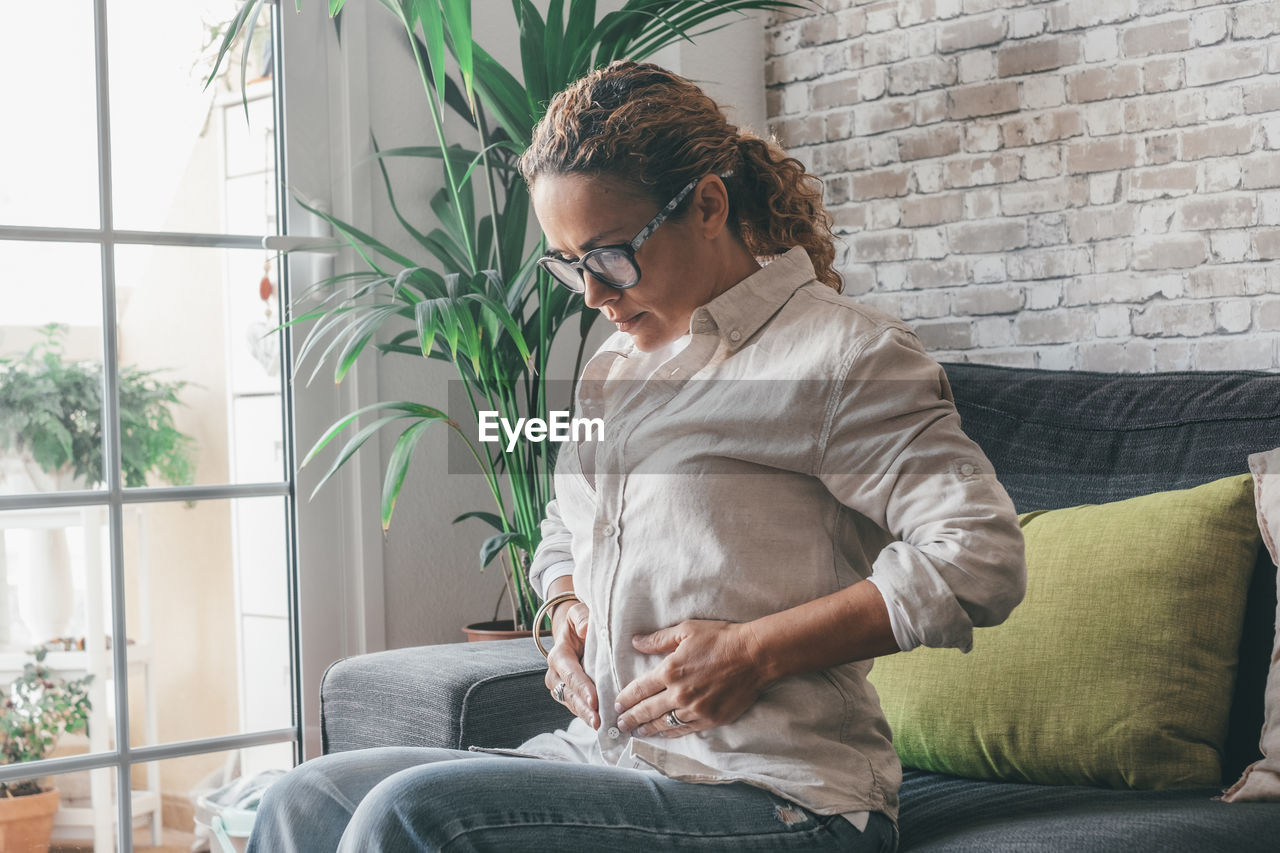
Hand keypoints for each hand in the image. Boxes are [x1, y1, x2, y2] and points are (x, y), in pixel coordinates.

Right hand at [544, 598, 599, 728]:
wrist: (573, 634)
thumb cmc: (578, 623)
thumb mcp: (578, 614)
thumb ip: (581, 618)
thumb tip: (585, 629)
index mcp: (558, 656)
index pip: (570, 674)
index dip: (582, 688)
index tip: (594, 700)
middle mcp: (556, 675)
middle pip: (570, 695)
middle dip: (584, 709)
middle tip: (597, 721)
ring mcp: (561, 687)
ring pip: (573, 704)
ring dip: (586, 716)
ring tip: (601, 726)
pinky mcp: (570, 695)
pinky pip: (578, 707)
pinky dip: (589, 715)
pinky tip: (603, 723)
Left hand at [614, 619, 768, 737]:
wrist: (754, 655)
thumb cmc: (720, 639)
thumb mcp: (686, 631)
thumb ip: (658, 640)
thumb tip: (635, 642)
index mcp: (670, 671)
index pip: (640, 689)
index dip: (626, 698)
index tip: (617, 704)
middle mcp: (679, 694)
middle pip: (647, 710)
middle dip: (631, 718)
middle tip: (620, 724)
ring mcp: (695, 709)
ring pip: (664, 724)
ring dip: (648, 729)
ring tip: (637, 732)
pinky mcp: (711, 719)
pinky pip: (685, 729)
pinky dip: (671, 733)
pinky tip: (663, 734)